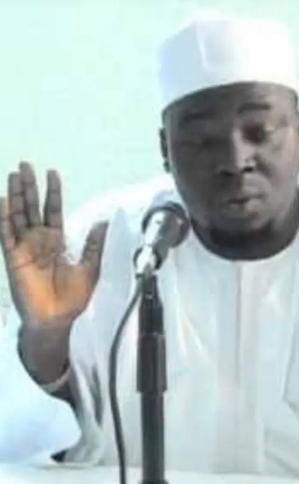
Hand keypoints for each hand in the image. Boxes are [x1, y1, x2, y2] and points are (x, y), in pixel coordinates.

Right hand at [0, 162, 106, 327]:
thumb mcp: (91, 266)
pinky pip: (7, 234)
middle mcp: (38, 240)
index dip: (52, 192)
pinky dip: (4, 218)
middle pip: (32, 207)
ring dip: (15, 195)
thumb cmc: (73, 296)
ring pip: (18, 215)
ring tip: (14, 175)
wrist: (58, 318)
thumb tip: (103, 222)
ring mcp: (24, 248)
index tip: (52, 173)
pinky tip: (2, 201)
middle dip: (29, 186)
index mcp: (56, 240)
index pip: (53, 210)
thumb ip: (94, 244)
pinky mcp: (13, 258)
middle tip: (26, 165)